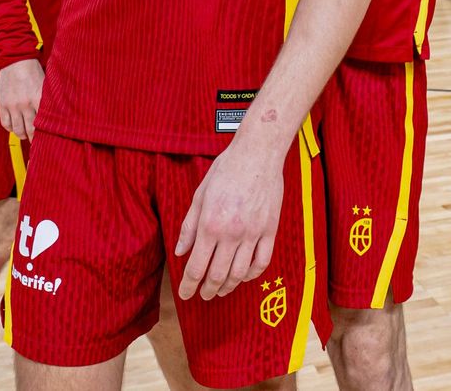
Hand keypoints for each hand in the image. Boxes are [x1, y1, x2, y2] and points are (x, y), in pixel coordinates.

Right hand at [0, 58, 44, 141]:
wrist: (16, 60)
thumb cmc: (34, 71)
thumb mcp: (45, 84)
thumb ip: (47, 100)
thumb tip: (56, 115)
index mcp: (39, 99)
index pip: (43, 124)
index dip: (46, 135)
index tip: (48, 140)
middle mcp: (25, 105)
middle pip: (31, 130)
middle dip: (35, 138)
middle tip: (37, 142)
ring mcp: (13, 105)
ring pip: (17, 130)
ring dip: (22, 135)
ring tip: (26, 135)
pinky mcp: (2, 104)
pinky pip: (6, 123)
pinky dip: (11, 128)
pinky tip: (15, 127)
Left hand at [174, 140, 283, 300]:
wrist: (258, 154)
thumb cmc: (226, 170)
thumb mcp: (199, 195)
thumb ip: (189, 227)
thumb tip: (180, 251)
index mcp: (210, 225)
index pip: (196, 266)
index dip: (189, 285)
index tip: (185, 294)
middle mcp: (231, 234)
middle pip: (217, 275)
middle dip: (207, 290)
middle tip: (203, 295)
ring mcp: (253, 233)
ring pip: (239, 273)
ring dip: (228, 286)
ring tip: (220, 290)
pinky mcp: (270, 230)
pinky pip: (262, 262)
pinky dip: (251, 274)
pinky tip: (243, 276)